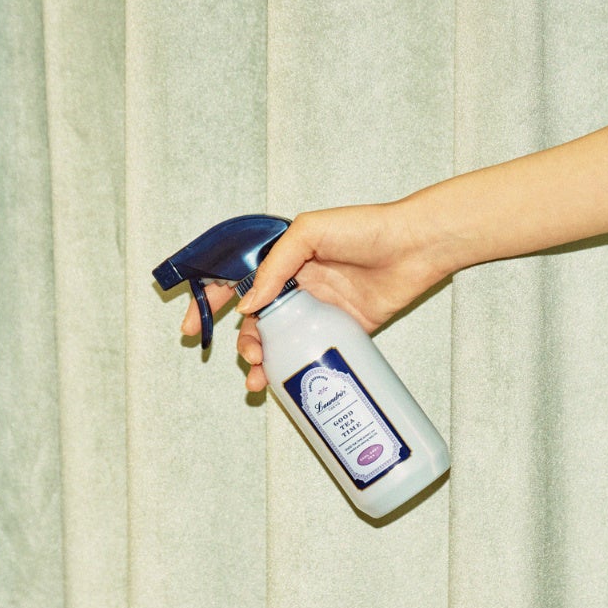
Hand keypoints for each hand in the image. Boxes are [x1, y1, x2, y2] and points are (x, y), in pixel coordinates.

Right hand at [179, 201, 458, 390]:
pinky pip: (308, 351)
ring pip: (276, 339)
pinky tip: (282, 379)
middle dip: (240, 339)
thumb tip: (249, 304)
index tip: (191, 326)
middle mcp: (295, 283)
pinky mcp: (341, 328)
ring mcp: (317, 308)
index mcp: (281, 256)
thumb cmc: (366, 229)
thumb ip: (275, 266)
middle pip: (253, 317)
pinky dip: (291, 367)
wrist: (415, 247)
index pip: (234, 279)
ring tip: (260, 373)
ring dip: (261, 357)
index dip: (208, 302)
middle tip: (248, 355)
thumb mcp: (309, 233)